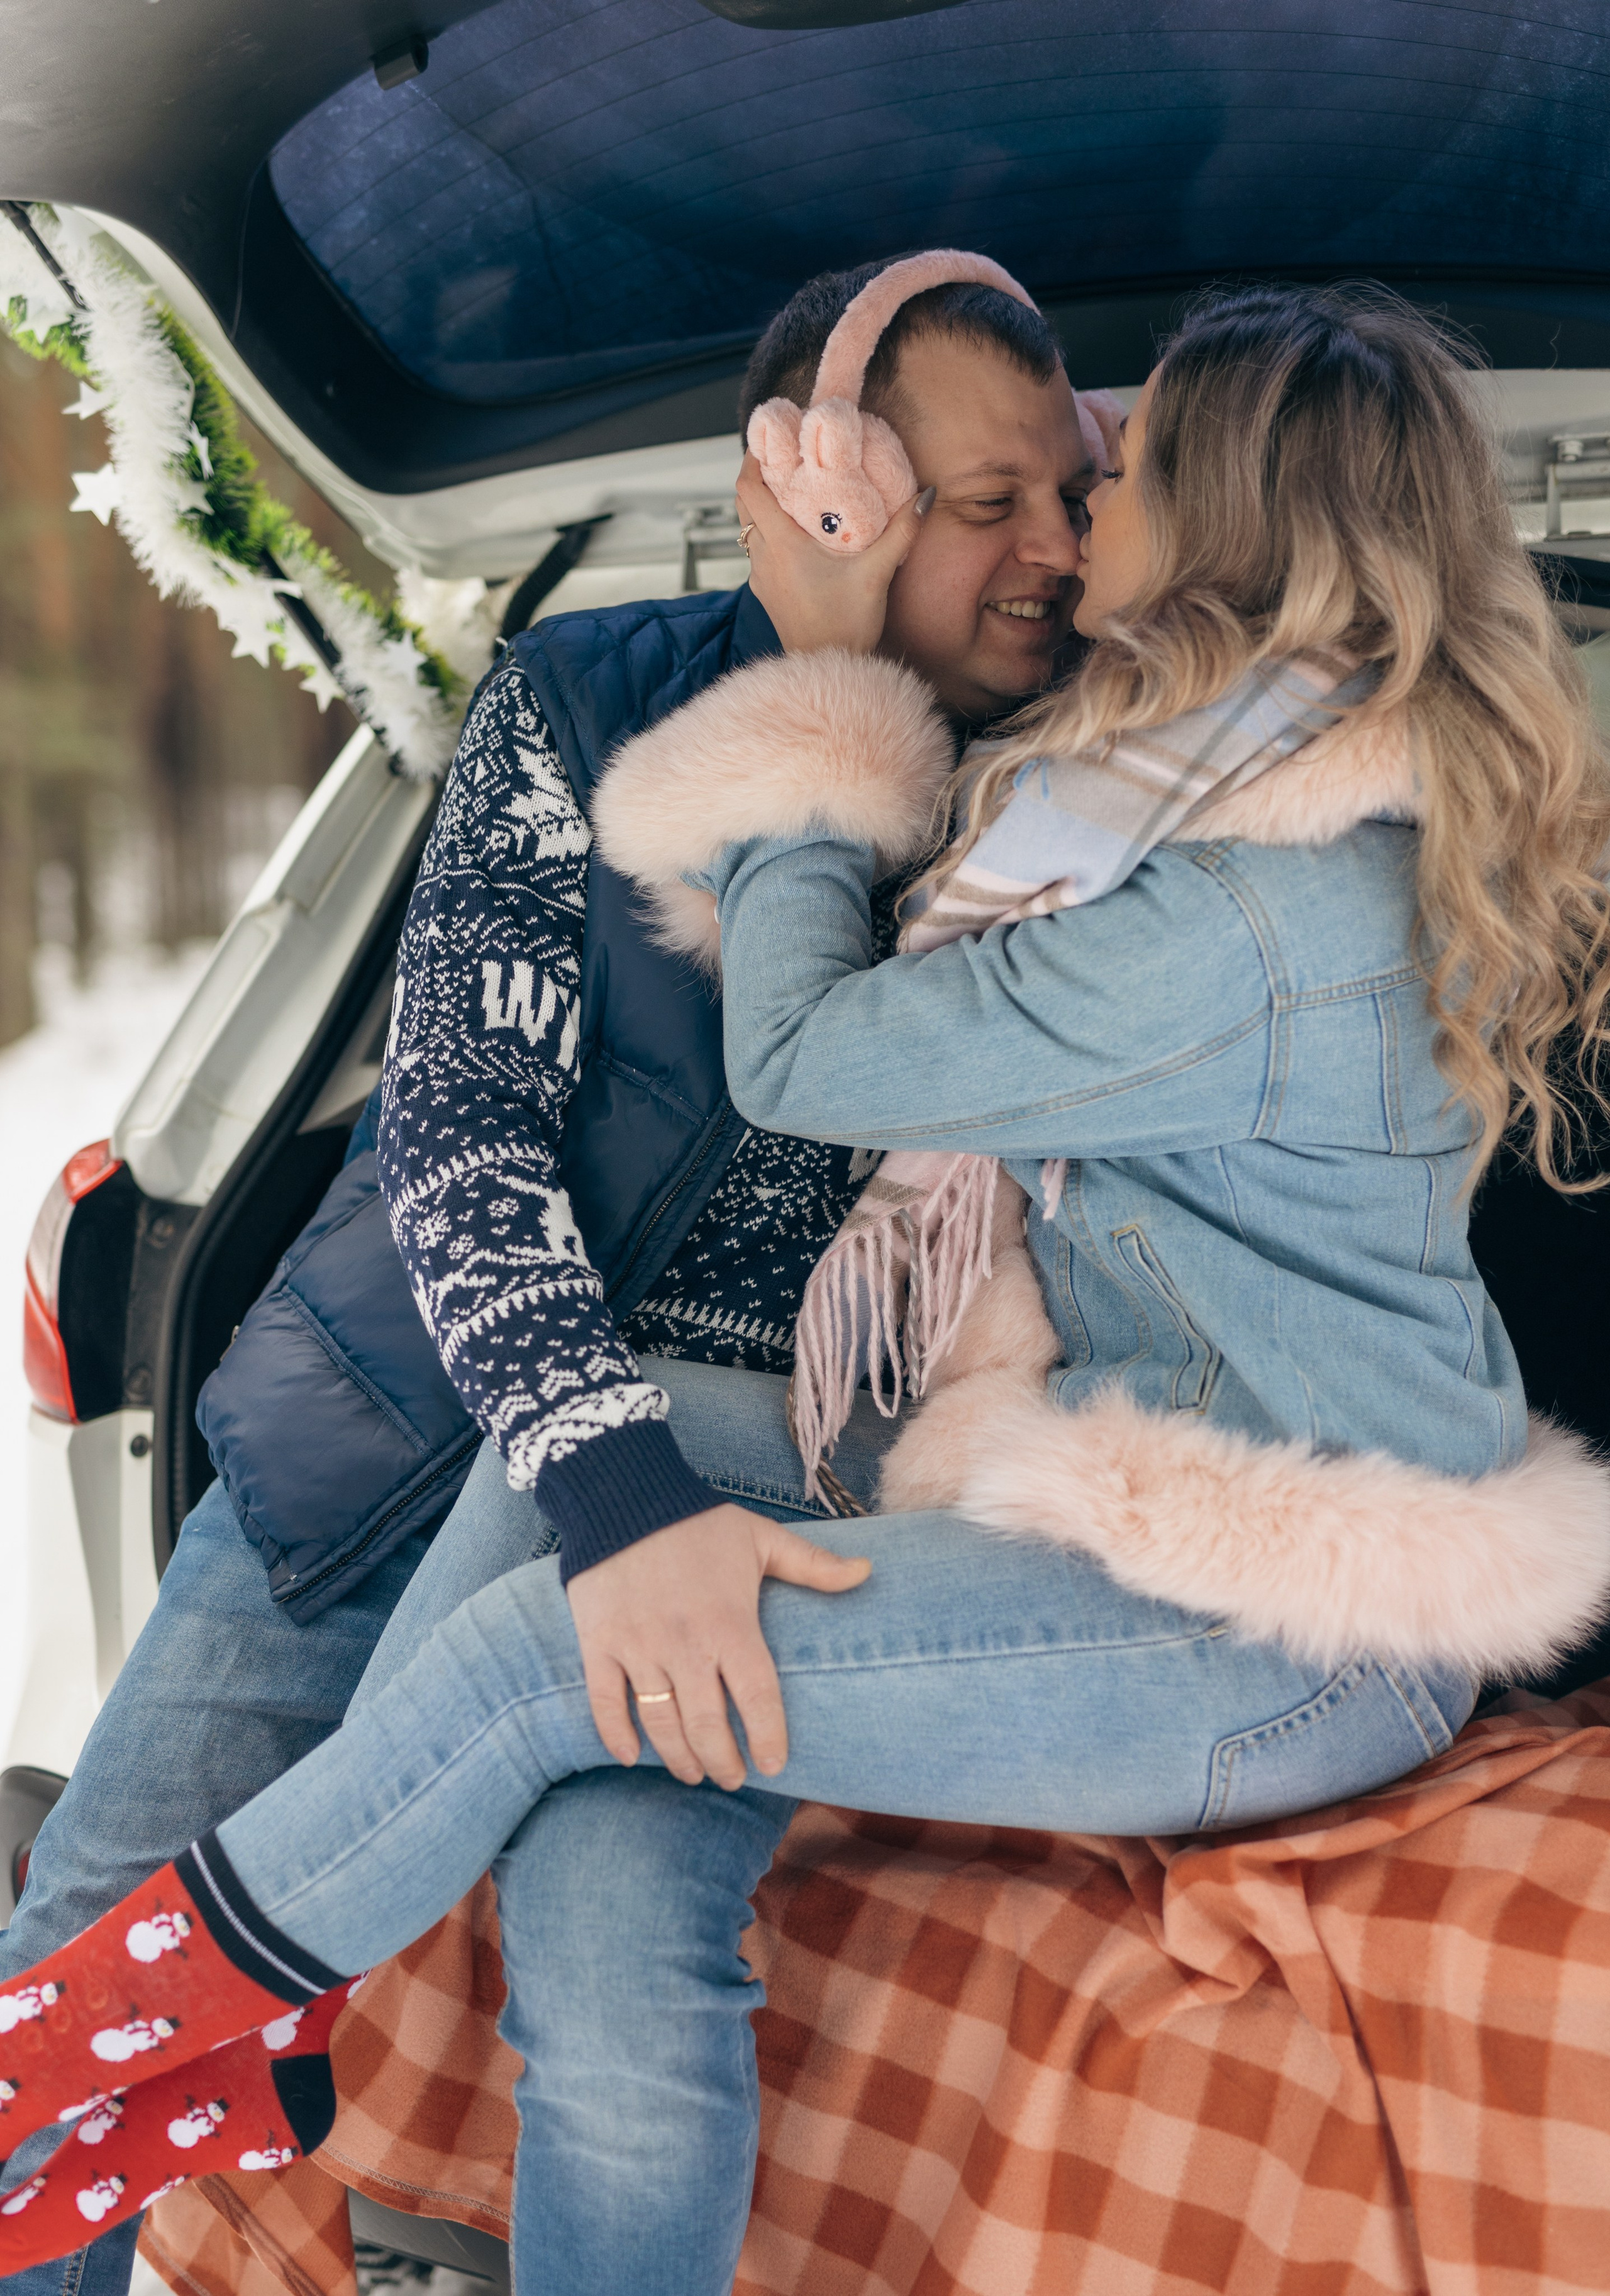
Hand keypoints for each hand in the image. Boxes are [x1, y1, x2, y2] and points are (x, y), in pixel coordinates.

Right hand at [566, 1502, 870, 1788]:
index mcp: (730, 1623)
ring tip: (693, 1773)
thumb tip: (868, 1572)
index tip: (774, 1765)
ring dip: (678, 1759)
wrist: (624, 1492)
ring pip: (661, 1724)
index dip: (768, 1738)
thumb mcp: (762, 1539)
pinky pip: (605, 1704)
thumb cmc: (698, 1521)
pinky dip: (616, 1736)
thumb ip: (814, 1565)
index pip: (757, 1698)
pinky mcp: (600, 1644)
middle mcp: (686, 1643)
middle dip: (723, 1762)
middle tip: (733, 1778)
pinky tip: (631, 1755)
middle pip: (708, 1725)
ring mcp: (639, 1647)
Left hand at [736, 452, 930, 655]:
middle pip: (743, 504)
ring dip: (763, 506)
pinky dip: (770, 533)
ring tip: (792, 491)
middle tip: (782, 459)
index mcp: (780, 544)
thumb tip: (926, 495)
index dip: (752, 458)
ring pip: (749, 529)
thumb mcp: (876, 574)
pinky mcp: (767, 594)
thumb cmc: (845, 626)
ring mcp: (761, 578)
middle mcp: (762, 557)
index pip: (748, 487)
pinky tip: (797, 533)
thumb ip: (901, 531)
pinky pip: (759, 551)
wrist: (826, 672)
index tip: (770, 440)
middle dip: (757, 477)